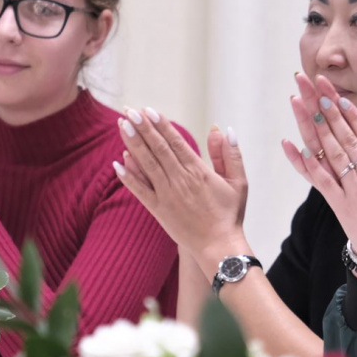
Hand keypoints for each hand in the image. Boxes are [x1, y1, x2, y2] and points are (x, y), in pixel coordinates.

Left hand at [114, 107, 249, 276]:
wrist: (219, 247)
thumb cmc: (230, 214)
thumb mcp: (238, 182)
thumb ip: (229, 154)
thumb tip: (222, 128)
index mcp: (198, 171)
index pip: (175, 142)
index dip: (160, 125)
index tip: (148, 110)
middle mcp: (180, 180)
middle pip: (157, 148)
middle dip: (142, 128)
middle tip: (128, 110)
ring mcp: (167, 195)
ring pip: (146, 165)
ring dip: (132, 144)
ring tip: (121, 125)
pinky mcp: (159, 210)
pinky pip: (140, 191)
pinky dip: (128, 176)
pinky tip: (118, 162)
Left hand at [281, 73, 356, 279]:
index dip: (350, 113)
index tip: (337, 94)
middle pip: (345, 136)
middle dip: (327, 108)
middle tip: (314, 85)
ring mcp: (352, 191)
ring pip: (330, 152)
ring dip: (314, 125)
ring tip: (301, 103)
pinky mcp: (339, 206)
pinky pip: (320, 180)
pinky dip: (305, 162)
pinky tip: (293, 144)